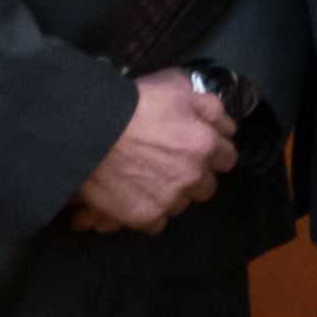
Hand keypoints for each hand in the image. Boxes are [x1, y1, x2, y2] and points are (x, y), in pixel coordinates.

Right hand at [67, 71, 231, 232]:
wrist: (89, 131)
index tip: (197, 152)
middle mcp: (193, 175)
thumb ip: (210, 110)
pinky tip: (136, 198)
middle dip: (194, 177)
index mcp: (205, 145)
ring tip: (148, 180)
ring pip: (181, 205)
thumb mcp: (179, 92)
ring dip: (171, 195)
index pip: (227, 159)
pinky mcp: (145, 215)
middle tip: (170, 166)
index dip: (212, 154)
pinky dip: (149, 213)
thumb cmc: (134, 105)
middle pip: (206, 186)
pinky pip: (157, 223)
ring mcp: (169, 198)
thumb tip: (225, 126)